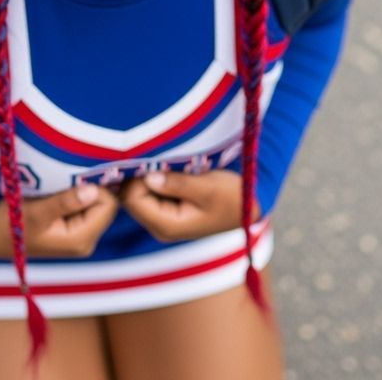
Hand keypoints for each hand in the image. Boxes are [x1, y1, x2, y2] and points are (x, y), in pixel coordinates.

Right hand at [0, 183, 118, 258]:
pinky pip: (85, 204)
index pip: (108, 204)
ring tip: (59, 182)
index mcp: (80, 239)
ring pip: (96, 202)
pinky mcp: (73, 226)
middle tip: (67, 174)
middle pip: (105, 203)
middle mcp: (85, 240)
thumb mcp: (34, 212)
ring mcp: (80, 234)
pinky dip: (75, 192)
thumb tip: (94, 190)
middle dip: (90, 186)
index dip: (96, 185)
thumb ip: (64, 202)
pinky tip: (58, 188)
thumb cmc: (7, 224)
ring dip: (81, 188)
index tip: (74, 173)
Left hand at [119, 169, 259, 242]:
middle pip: (130, 196)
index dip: (137, 176)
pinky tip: (172, 168)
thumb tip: (147, 176)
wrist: (251, 207)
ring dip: (148, 174)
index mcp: (167, 225)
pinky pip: (149, 191)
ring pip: (137, 192)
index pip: (132, 198)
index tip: (155, 158)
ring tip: (170, 162)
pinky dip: (155, 177)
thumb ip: (177, 183)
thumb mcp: (209, 187)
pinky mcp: (166, 210)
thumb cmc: (234, 197)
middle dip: (140, 174)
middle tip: (160, 156)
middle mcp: (159, 225)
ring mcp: (162, 219)